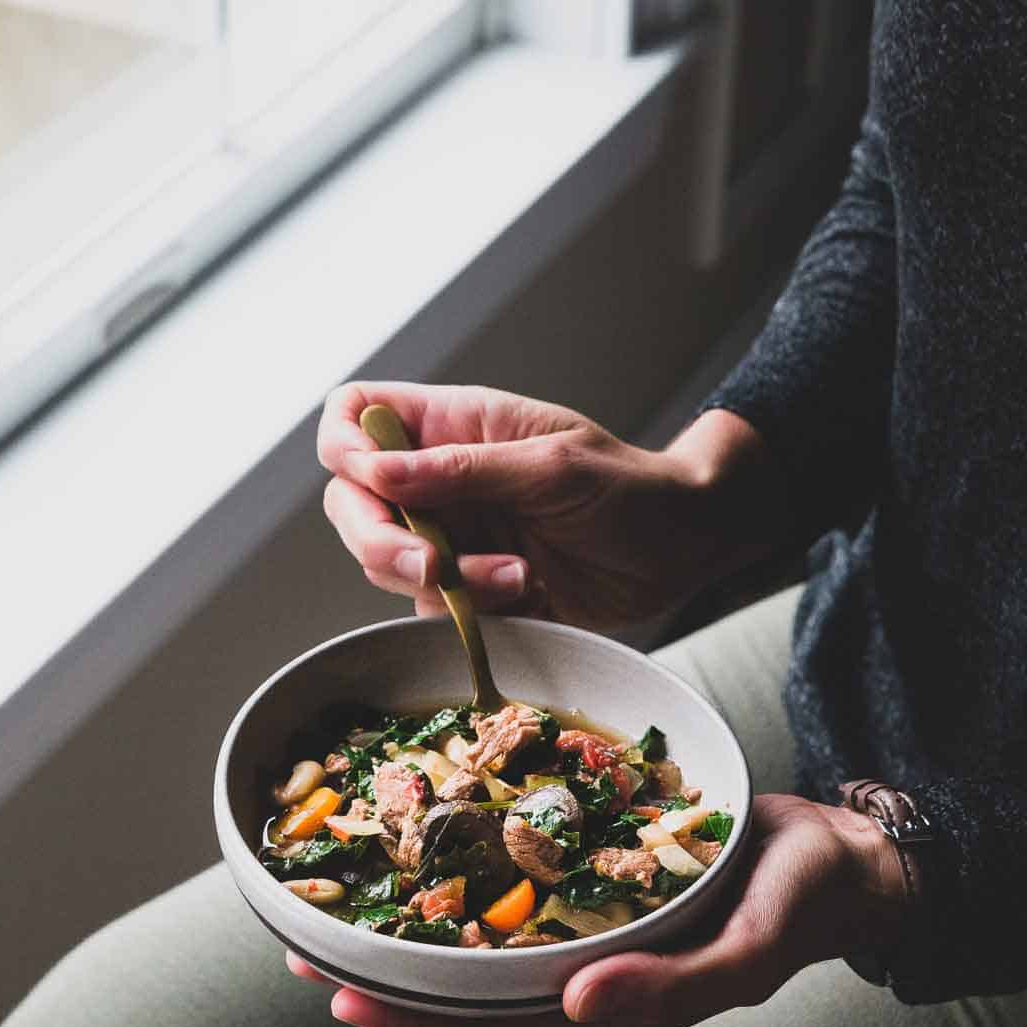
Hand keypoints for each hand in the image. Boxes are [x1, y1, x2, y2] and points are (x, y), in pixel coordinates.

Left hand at [286, 794, 908, 1026]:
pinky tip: (434, 852)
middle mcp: (591, 977)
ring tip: (347, 906)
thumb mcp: (749, 950)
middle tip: (306, 946)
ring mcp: (594, 930)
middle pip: (473, 1000)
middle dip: (390, 985)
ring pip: (489, 950)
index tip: (342, 996)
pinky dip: (471, 883)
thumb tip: (577, 1008)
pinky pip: (524, 891)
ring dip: (418, 935)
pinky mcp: (601, 882)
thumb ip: (671, 988)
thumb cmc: (800, 905)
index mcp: (618, 1010)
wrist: (840, 858)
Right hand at [317, 381, 790, 630]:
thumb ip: (462, 470)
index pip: (356, 416)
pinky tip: (527, 591)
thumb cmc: (627, 487)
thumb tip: (373, 469)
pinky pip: (431, 608)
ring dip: (444, 581)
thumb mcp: (550, 466)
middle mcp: (439, 480)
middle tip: (437, 567)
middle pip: (352, 504)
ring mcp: (452, 534)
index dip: (347, 447)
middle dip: (382, 543)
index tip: (375, 483)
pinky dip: (470, 610)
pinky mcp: (472, 586)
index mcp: (453, 427)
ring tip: (517, 573)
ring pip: (387, 565)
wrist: (680, 547)